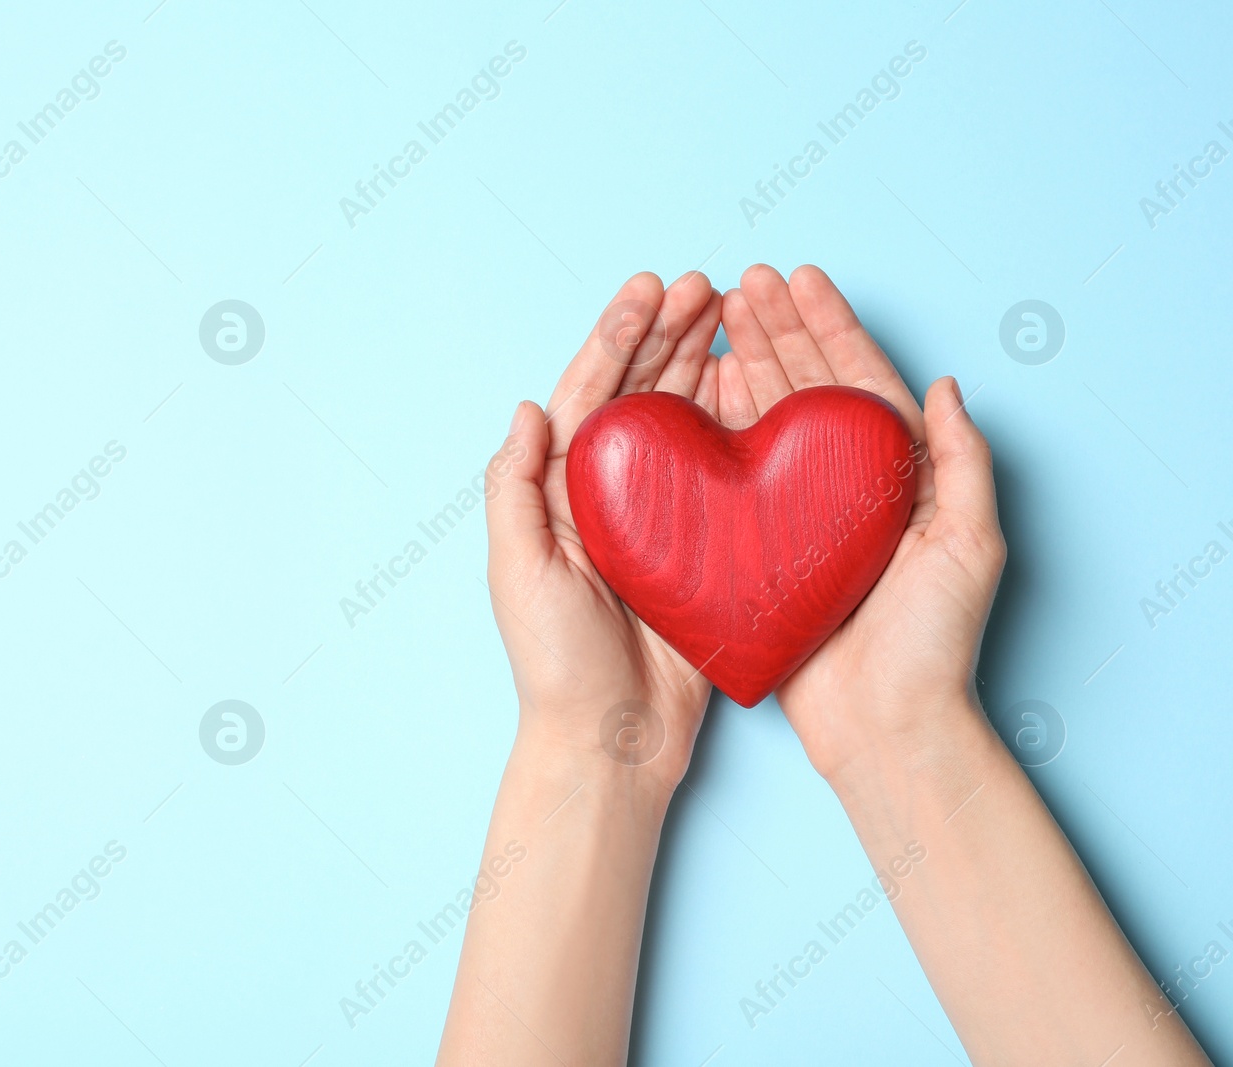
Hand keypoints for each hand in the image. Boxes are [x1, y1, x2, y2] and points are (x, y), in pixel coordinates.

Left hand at [485, 269, 722, 789]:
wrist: (613, 740)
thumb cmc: (554, 663)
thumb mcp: (518, 571)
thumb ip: (516, 488)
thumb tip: (526, 407)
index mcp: (561, 492)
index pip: (589, 393)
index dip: (618, 336)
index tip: (651, 287)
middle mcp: (609, 495)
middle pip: (641, 393)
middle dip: (670, 333)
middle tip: (709, 284)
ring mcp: (659, 519)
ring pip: (684, 422)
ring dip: (705, 364)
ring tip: (735, 315)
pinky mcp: (703, 549)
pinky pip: (723, 473)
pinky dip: (738, 427)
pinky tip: (759, 390)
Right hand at [715, 264, 1005, 778]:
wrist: (884, 729)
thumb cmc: (932, 643)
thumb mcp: (970, 544)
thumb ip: (962, 462)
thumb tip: (947, 385)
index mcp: (898, 476)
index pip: (858, 380)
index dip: (829, 325)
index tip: (796, 278)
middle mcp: (845, 487)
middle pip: (807, 387)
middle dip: (776, 329)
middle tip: (740, 283)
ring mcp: (799, 517)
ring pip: (767, 421)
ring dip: (744, 365)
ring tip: (715, 317)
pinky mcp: (760, 550)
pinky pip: (735, 477)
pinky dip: (716, 430)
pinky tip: (693, 394)